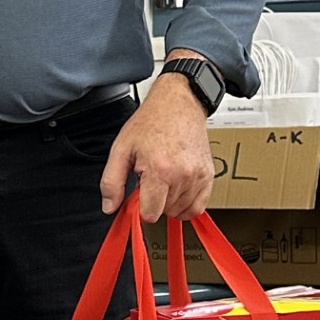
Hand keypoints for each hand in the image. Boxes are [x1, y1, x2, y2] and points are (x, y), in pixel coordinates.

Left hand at [100, 75, 214, 222]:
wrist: (178, 105)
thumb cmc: (150, 123)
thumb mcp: (121, 150)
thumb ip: (112, 182)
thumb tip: (110, 207)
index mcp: (160, 170)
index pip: (150, 214)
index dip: (140, 207)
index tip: (139, 193)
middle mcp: (183, 175)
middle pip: (165, 212)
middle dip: (155, 200)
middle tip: (151, 177)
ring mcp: (199, 176)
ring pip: (181, 211)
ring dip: (170, 201)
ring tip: (164, 178)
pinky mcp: (209, 176)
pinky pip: (198, 207)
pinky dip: (186, 203)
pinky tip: (176, 188)